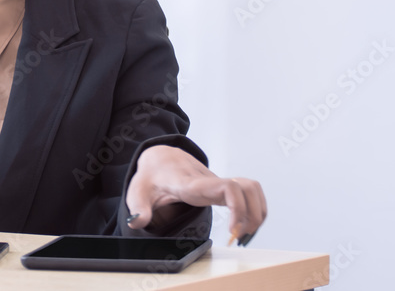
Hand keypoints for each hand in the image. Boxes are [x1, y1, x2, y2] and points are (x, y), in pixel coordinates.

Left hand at [125, 144, 266, 242]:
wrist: (159, 157)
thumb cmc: (150, 176)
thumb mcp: (137, 191)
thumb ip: (137, 207)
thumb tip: (138, 222)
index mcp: (191, 184)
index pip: (226, 188)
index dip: (238, 208)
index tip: (233, 231)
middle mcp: (209, 181)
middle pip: (247, 188)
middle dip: (253, 216)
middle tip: (238, 237)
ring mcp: (218, 182)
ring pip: (252, 188)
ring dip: (257, 212)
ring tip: (242, 233)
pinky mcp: (222, 186)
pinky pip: (249, 192)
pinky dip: (255, 208)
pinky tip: (243, 225)